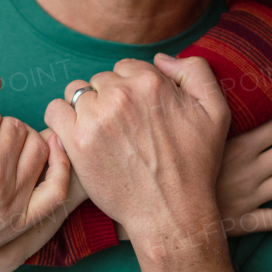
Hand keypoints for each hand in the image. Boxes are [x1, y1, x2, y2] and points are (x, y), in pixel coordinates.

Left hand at [45, 53, 230, 258]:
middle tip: (123, 129)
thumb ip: (196, 71)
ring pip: (77, 93)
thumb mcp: (216, 111)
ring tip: (101, 133)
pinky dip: (62, 119)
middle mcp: (121, 94)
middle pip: (101, 80)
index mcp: (151, 82)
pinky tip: (77, 135)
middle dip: (110, 98)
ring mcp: (96, 117)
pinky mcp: (76, 141)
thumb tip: (160, 58)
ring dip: (86, 108)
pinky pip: (55, 111)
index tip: (139, 114)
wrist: (171, 213)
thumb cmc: (195, 165)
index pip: (126, 67)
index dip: (132, 89)